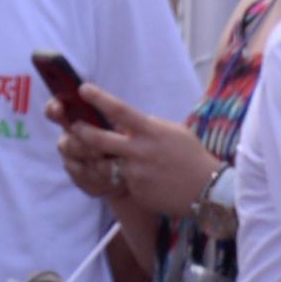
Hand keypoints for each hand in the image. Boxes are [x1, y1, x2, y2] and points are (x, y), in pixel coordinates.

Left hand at [51, 85, 218, 217]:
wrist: (207, 190)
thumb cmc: (190, 156)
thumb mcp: (172, 132)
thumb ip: (147, 126)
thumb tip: (124, 121)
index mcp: (150, 131)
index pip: (119, 110)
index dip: (99, 98)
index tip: (83, 89)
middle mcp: (140, 151)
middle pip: (99, 139)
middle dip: (81, 132)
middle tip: (73, 127)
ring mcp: (136, 173)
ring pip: (103, 164)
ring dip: (95, 159)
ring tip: (93, 156)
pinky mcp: (136, 192)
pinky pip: (120, 183)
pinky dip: (121, 179)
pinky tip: (134, 178)